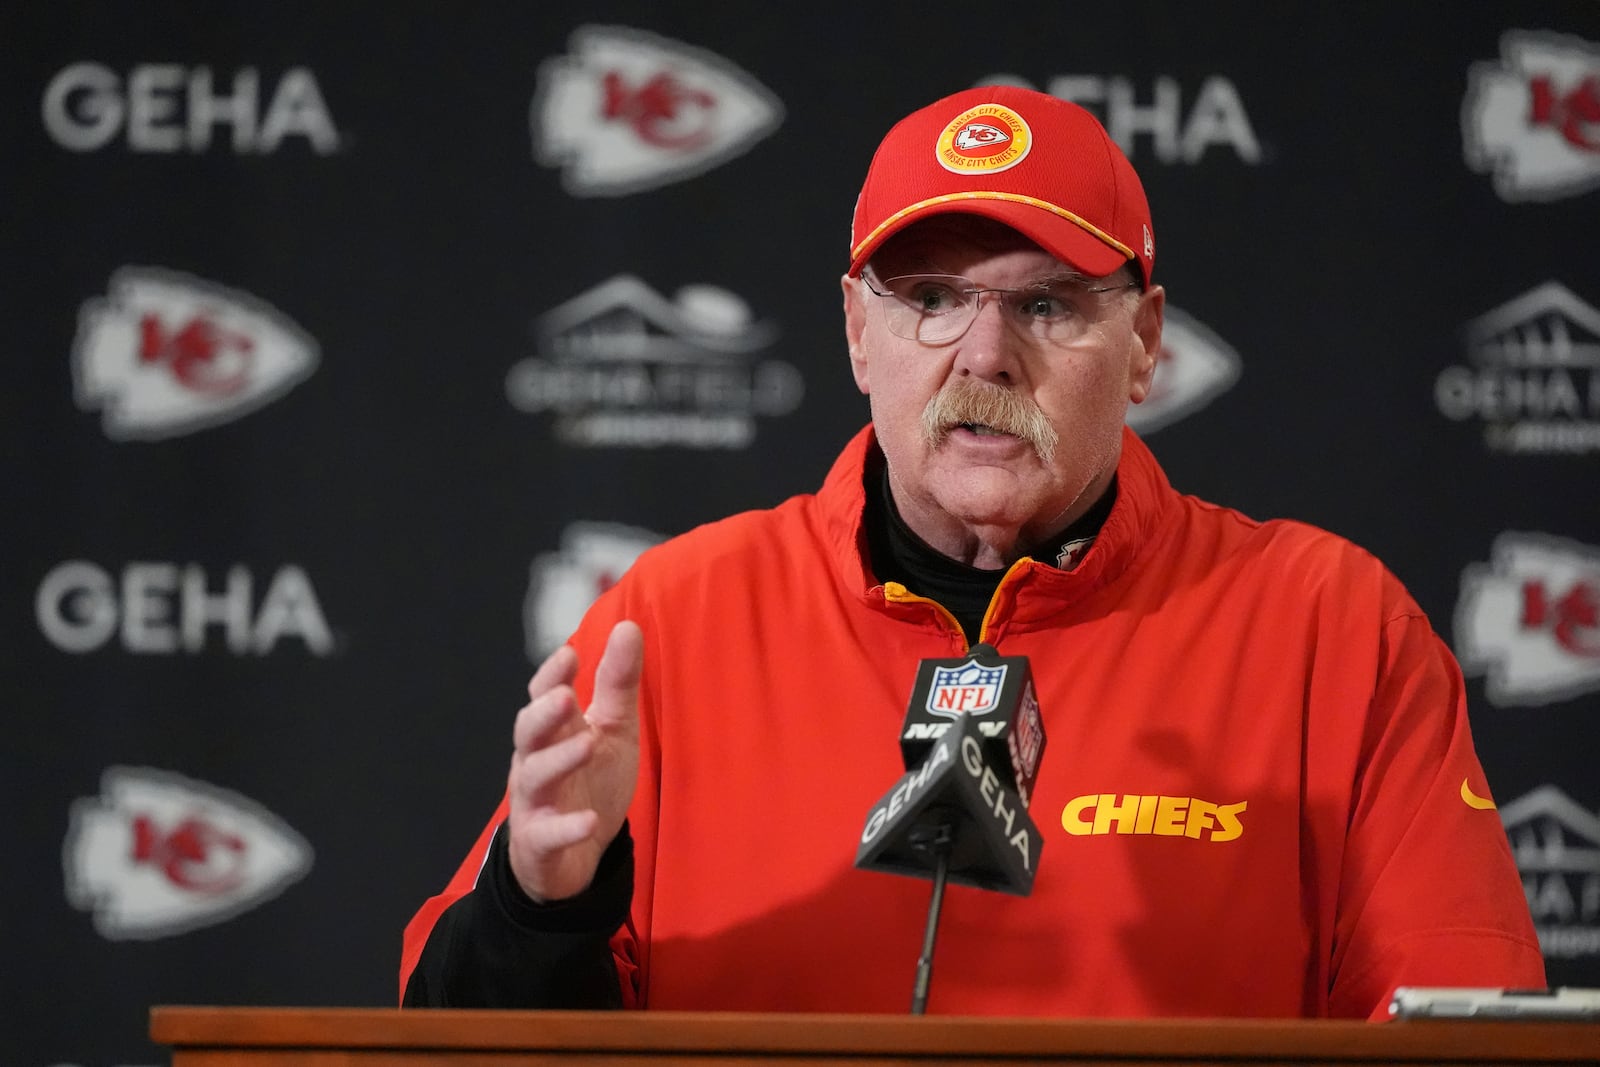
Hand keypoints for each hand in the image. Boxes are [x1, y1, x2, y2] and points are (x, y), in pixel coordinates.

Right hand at [506, 620, 642, 902]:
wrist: (575, 857)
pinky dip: (567, 827)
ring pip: (534, 777)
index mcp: (553, 732)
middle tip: (565, 697)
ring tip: (585, 743)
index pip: (543, 697)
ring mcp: (535, 803)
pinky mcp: (540, 843)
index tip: (569, 655)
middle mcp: (536, 762)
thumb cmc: (591, 782)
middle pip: (528, 732)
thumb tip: (629, 626)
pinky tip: (588, 821)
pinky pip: (548, 835)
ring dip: (558, 760)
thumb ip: (617, 684)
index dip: (551, 676)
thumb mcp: (613, 730)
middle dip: (544, 713)